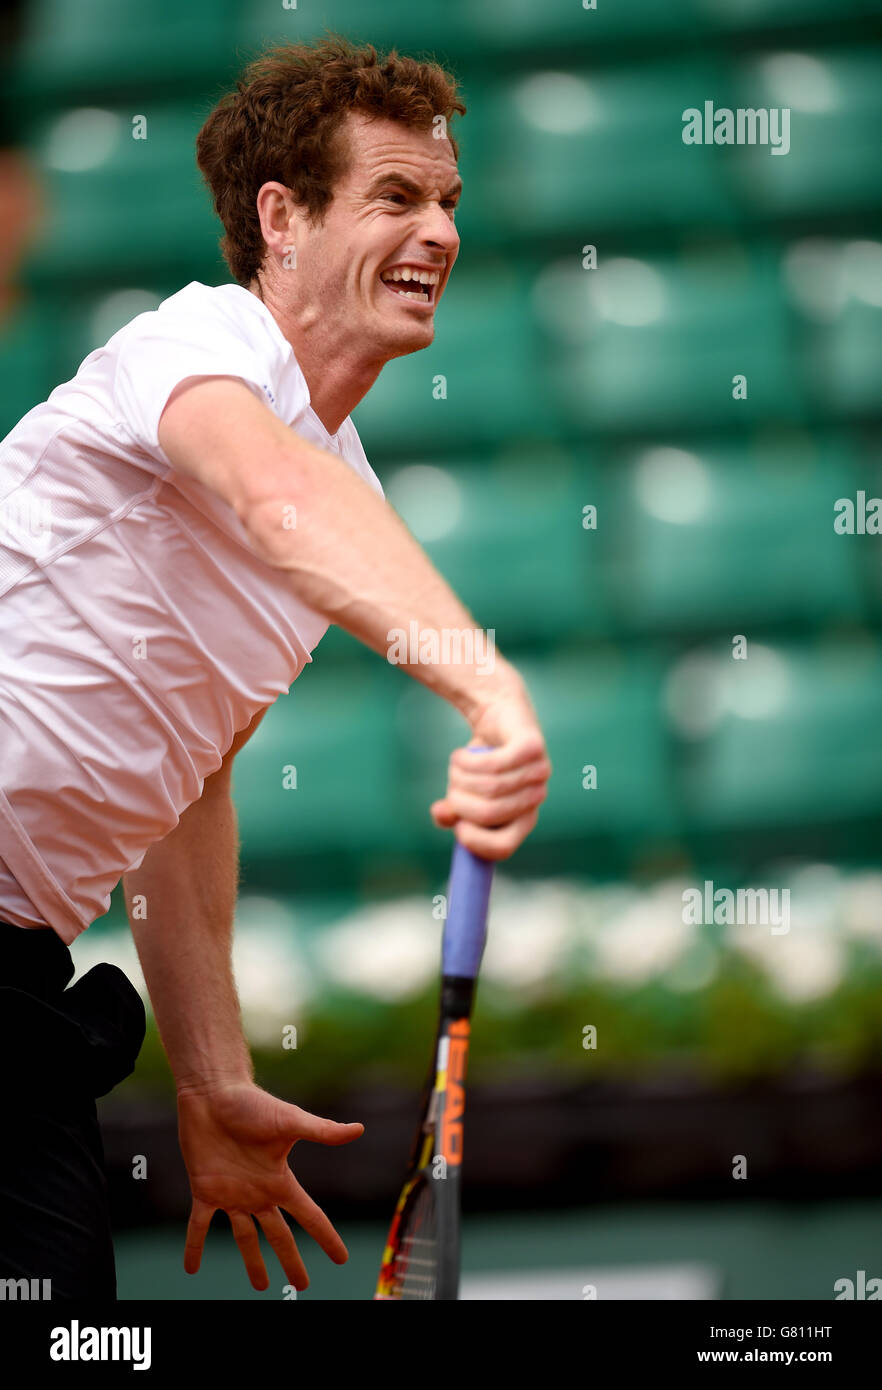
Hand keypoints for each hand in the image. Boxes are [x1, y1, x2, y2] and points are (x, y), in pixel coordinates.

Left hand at [176, 1079, 363, 1291]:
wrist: (214, 1094)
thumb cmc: (252, 1103)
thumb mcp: (290, 1120)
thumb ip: (322, 1130)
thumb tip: (359, 1128)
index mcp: (280, 1181)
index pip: (310, 1216)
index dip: (326, 1238)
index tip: (341, 1260)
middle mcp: (259, 1192)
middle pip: (279, 1236)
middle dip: (291, 1261)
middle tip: (301, 1287)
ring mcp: (232, 1193)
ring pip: (244, 1238)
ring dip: (252, 1262)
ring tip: (261, 1286)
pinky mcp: (205, 1189)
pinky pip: (199, 1226)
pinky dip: (195, 1246)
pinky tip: (191, 1268)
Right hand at [430, 672, 550, 858]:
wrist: (495, 715)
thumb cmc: (480, 763)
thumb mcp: (462, 792)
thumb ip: (452, 812)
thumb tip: (442, 815)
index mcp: (523, 819)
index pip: (503, 847)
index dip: (475, 842)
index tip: (457, 828)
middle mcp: (535, 799)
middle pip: (489, 814)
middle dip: (460, 803)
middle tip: (450, 789)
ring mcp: (538, 772)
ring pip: (489, 787)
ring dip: (460, 777)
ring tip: (455, 767)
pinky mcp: (532, 748)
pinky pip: (494, 764)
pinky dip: (467, 761)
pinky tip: (460, 755)